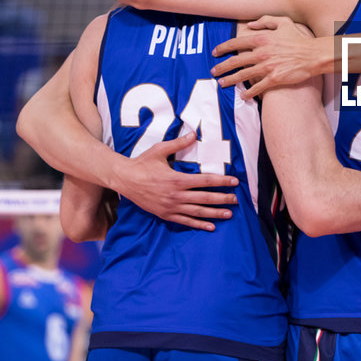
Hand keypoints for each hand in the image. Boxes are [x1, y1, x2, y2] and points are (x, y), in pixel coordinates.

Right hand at [108, 133, 239, 230]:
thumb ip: (179, 143)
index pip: (205, 181)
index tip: (234, 182)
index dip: (222, 181)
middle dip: (223, 199)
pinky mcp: (165, 214)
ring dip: (215, 213)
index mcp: (177, 179)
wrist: (123, 179)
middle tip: (237, 200)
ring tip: (229, 214)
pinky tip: (211, 226)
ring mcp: (171, 207)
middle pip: (205, 198)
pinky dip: (199, 224)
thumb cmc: (142, 163)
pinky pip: (185, 221)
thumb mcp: (159, 150)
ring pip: (198, 212)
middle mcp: (176, 195)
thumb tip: (194, 134)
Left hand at [212, 15, 320, 97]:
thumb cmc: (299, 39)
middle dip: (221, 67)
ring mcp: (267, 67)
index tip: (215, 53)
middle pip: (235, 61)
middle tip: (213, 72)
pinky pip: (257, 87)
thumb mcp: (284, 23)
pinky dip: (248, 92)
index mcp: (261, 38)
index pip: (236, 43)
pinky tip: (243, 96)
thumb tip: (250, 25)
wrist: (313, 55)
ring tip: (222, 84)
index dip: (222, 48)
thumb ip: (265, 21)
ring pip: (242, 75)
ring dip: (230, 80)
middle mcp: (261, 53)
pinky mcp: (274, 79)